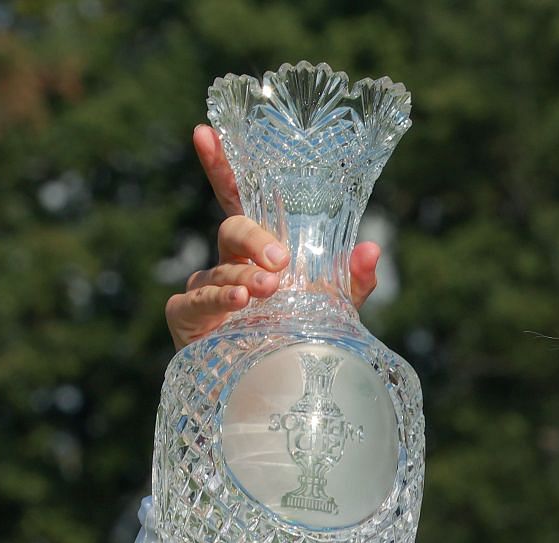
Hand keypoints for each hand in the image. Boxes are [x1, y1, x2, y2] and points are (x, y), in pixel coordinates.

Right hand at [164, 124, 383, 349]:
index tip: (206, 132)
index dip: (221, 164)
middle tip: (281, 261)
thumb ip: (353, 279)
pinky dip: (217, 298)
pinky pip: (196, 300)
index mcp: (259, 248)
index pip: (238, 197)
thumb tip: (371, 248)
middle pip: (233, 229)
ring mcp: (206, 288)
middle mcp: (229, 261)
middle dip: (255, 239)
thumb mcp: (336, 309)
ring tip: (268, 290)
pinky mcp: (188, 319)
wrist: (280, 394)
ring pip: (220, 267)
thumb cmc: (302, 340)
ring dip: (246, 277)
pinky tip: (238, 301)